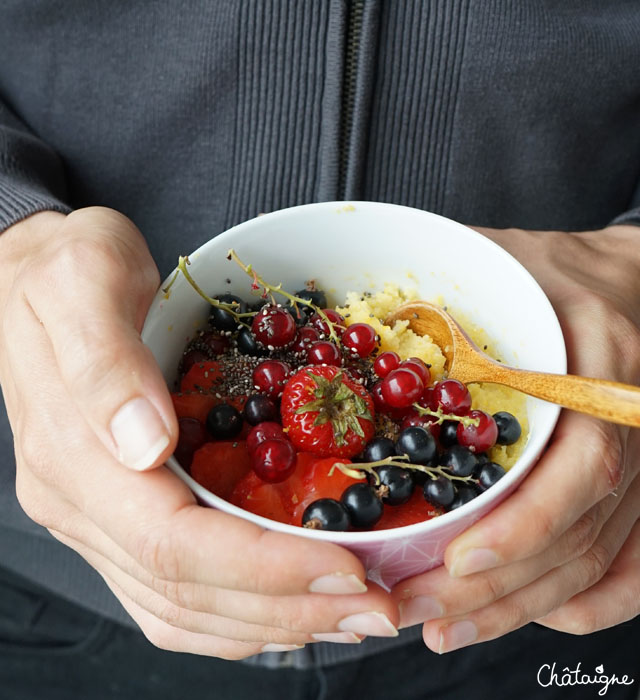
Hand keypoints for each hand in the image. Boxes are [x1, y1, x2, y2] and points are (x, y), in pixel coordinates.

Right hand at [0, 207, 398, 658]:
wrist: (32, 270)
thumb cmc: (65, 269)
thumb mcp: (82, 282)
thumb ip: (106, 363)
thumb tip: (147, 446)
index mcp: (73, 454)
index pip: (174, 543)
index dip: (264, 568)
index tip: (346, 568)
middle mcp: (81, 503)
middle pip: (188, 589)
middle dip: (289, 607)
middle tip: (375, 607)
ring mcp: (96, 516)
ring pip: (182, 608)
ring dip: (273, 621)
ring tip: (349, 614)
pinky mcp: (118, 514)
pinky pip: (172, 593)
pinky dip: (236, 614)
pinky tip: (286, 608)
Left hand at [391, 224, 639, 651]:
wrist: (616, 282)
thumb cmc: (545, 271)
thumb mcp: (493, 261)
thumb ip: (438, 295)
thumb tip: (348, 319)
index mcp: (599, 361)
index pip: (582, 463)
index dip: (524, 525)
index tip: (457, 562)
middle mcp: (629, 419)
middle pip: (581, 530)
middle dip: (499, 588)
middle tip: (419, 611)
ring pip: (597, 560)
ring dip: (521, 605)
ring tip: (446, 626)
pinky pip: (631, 565)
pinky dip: (583, 601)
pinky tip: (529, 615)